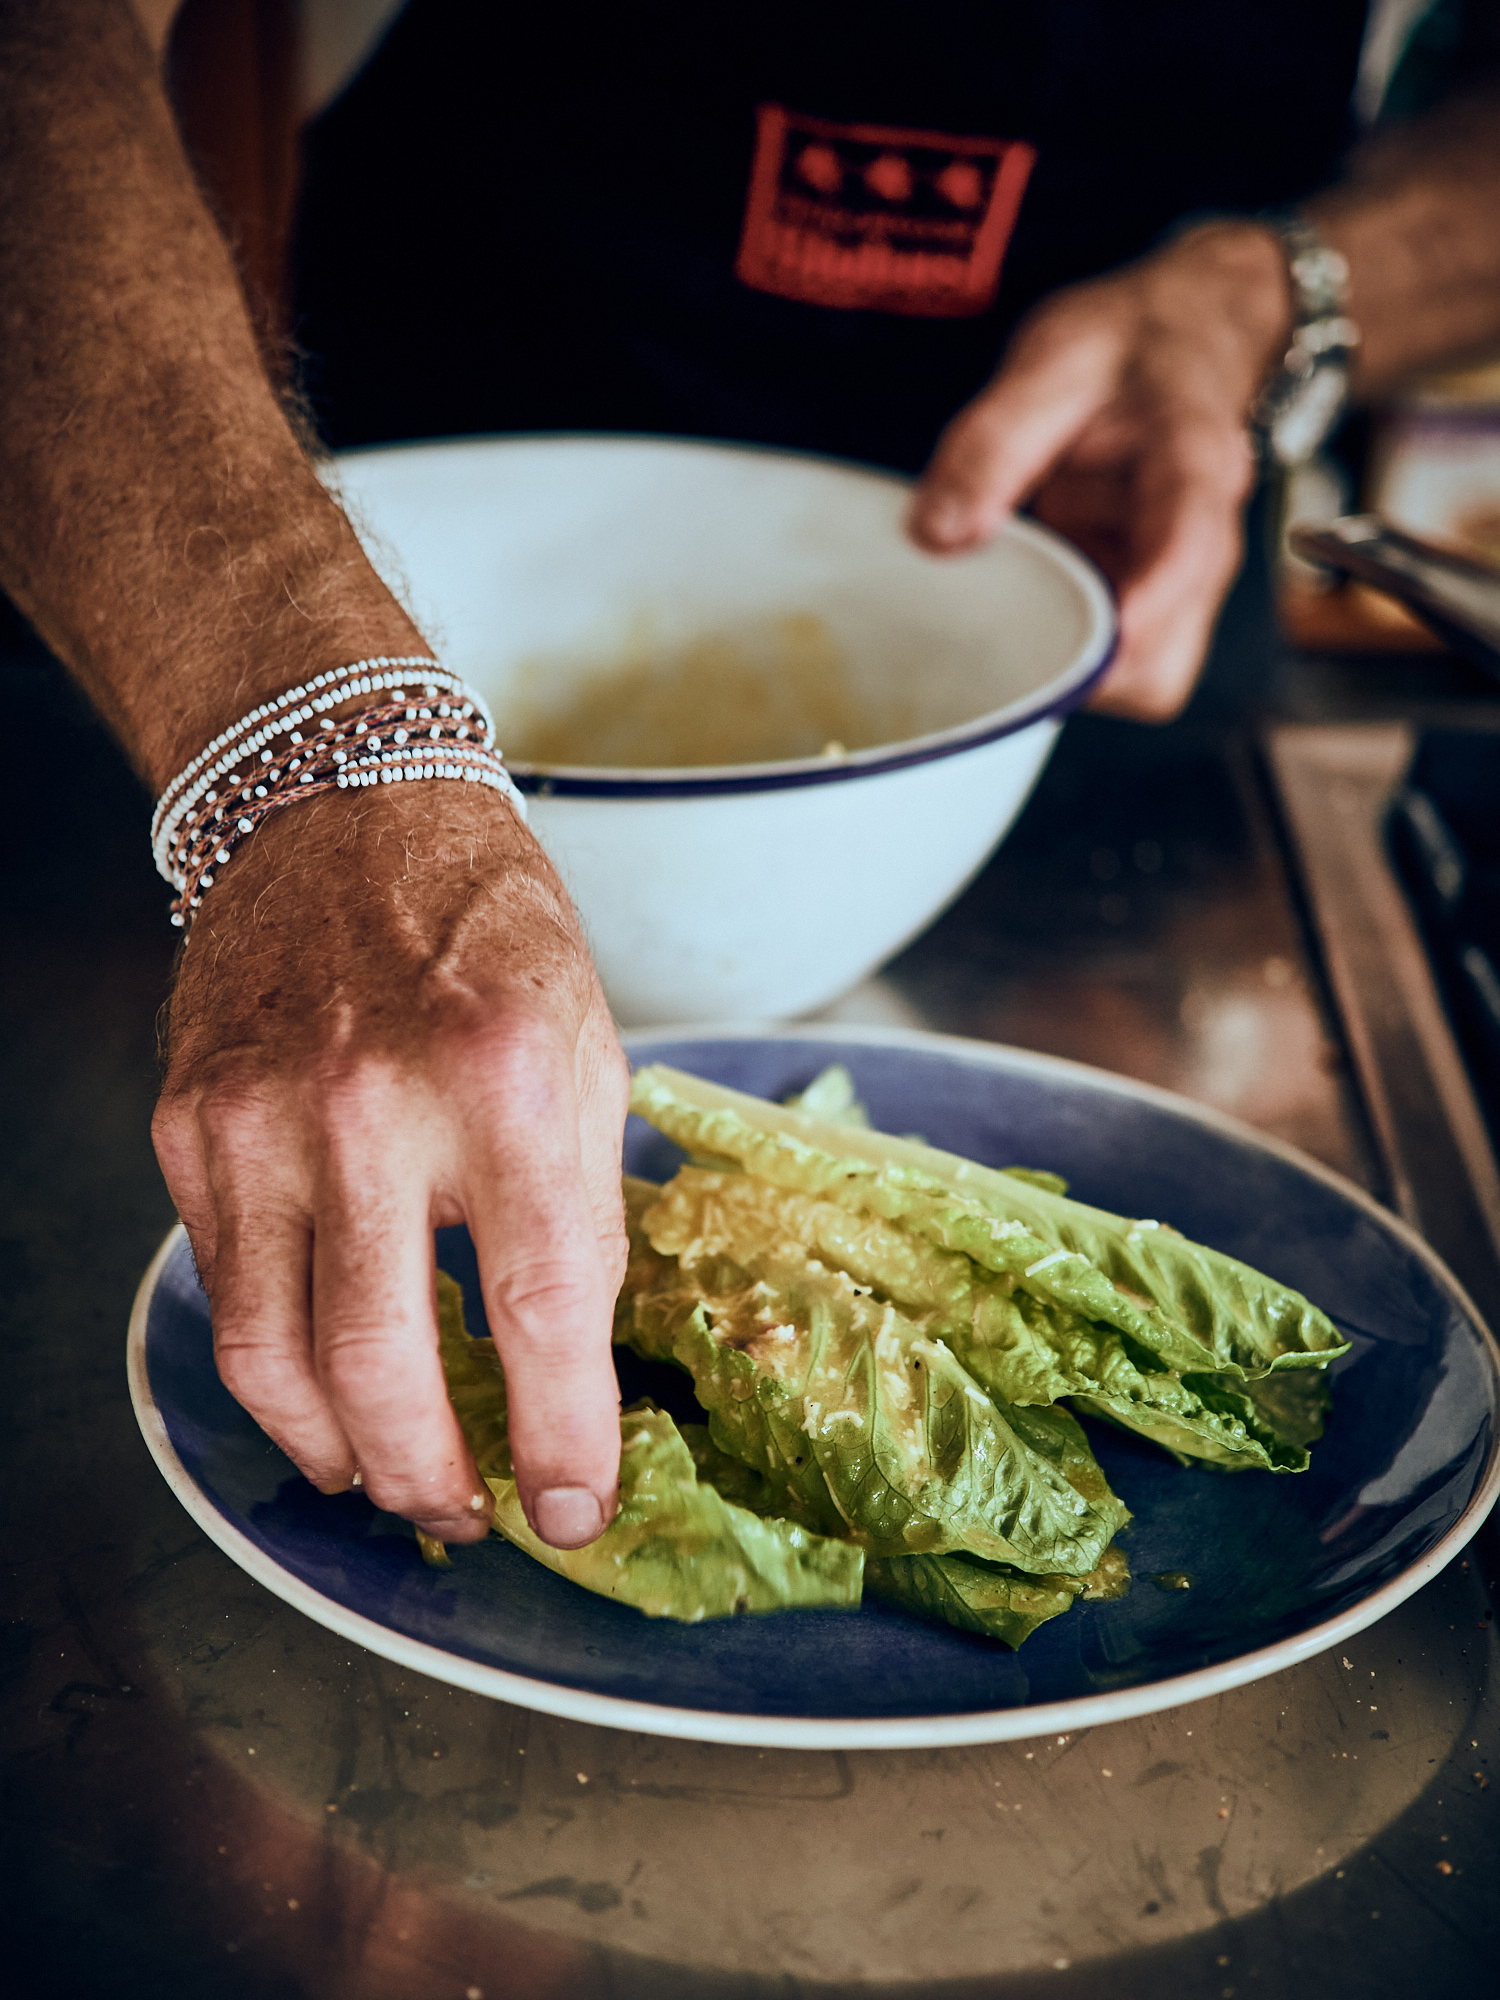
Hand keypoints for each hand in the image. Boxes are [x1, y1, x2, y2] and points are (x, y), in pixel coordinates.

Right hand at [152, 782, 628, 1548]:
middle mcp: (371, 1104)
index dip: (564, 1435)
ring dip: (343, 1453)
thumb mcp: (584, 1050)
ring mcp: (261, 1119)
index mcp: (503, 1078)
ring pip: (278, 1357)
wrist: (339, 810)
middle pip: (384, 1362)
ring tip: (392, 1481)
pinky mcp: (191, 1127)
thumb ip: (580, 1204)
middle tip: (474, 1514)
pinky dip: (277, 1373)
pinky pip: (228, 1291)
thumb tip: (569, 1356)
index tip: (576, 1504)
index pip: (540, 1307)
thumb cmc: (483, 927)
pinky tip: (324, 1398)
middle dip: (435, 1476)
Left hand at [908, 222, 1293, 720]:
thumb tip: (936, 535)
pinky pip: (1121, 665)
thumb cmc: (1132, 346)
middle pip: (1166, 654)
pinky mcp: (1153, 603)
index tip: (1094, 638)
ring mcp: (1183, 584)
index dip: (1145, 601)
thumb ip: (992, 443)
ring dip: (1072, 667)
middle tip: (1001, 631)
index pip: (1187, 543)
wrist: (1189, 341)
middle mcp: (1205, 540)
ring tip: (1011, 613)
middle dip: (1085, 667)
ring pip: (1147, 676)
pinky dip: (1069, 658)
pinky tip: (1029, 609)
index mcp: (1193, 463)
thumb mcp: (1054, 360)